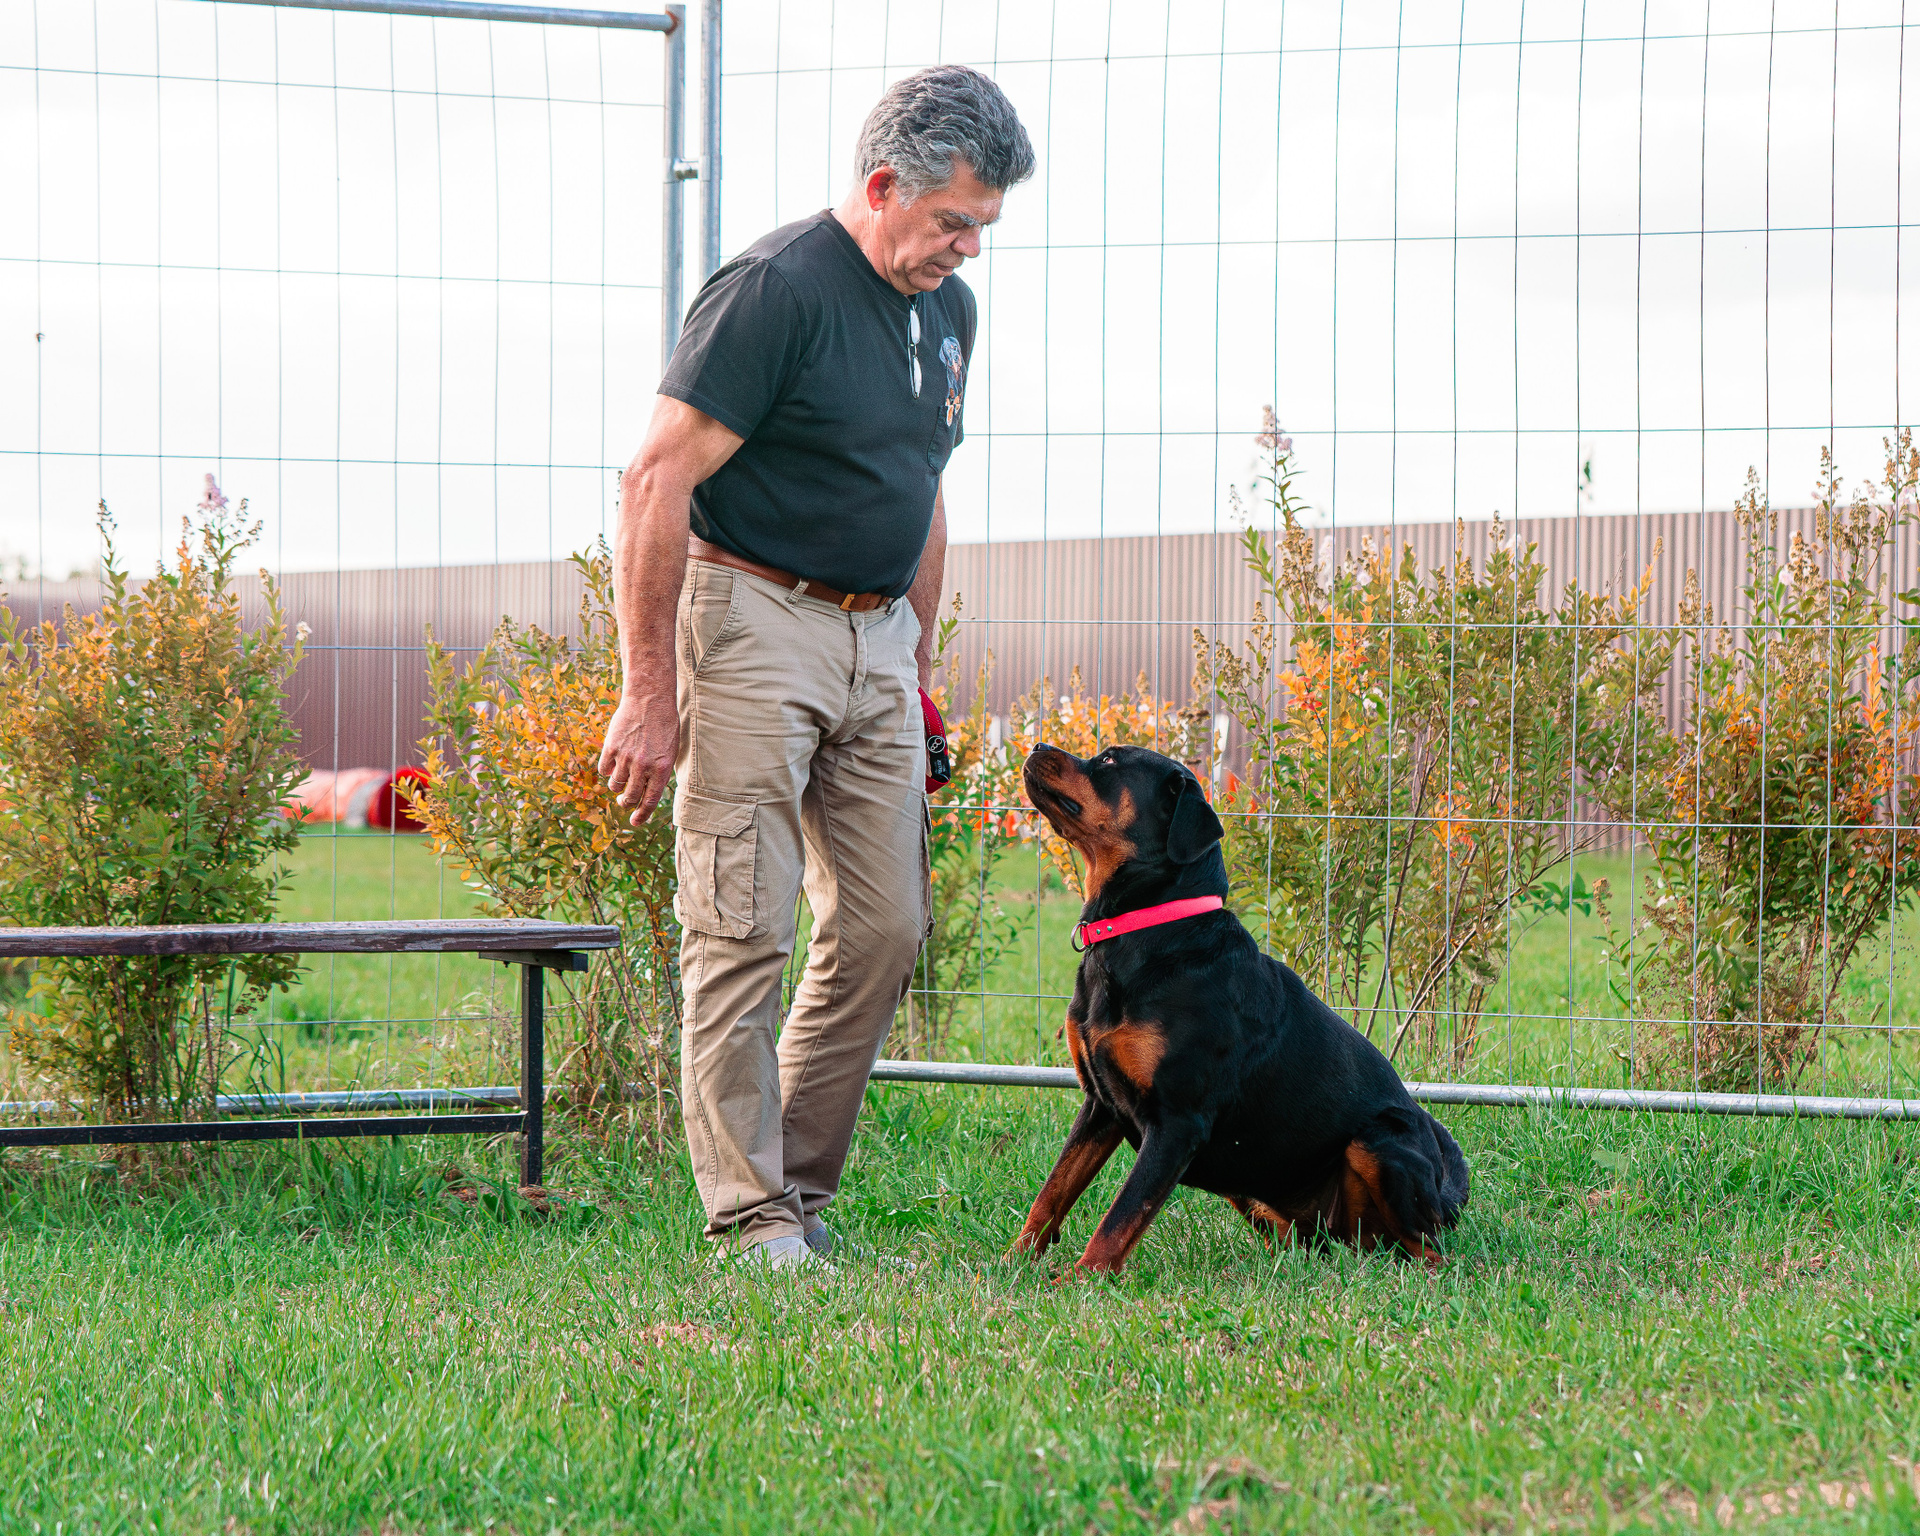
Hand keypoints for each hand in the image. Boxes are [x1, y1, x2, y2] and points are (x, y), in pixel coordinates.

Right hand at [599, 690, 676, 825]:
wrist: (649, 700)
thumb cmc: (664, 725)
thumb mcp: (670, 751)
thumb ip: (659, 773)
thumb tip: (648, 793)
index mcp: (661, 769)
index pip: (650, 801)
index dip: (642, 815)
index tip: (636, 822)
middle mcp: (643, 767)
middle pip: (629, 797)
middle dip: (626, 803)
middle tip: (623, 802)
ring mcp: (625, 758)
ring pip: (615, 785)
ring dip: (617, 786)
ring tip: (621, 777)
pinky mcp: (611, 748)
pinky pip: (604, 769)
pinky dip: (607, 770)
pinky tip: (613, 763)